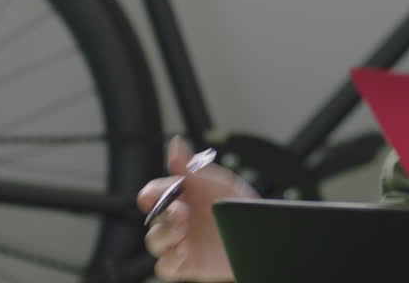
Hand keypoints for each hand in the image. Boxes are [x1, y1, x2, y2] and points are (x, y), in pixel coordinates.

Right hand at [136, 136, 258, 281]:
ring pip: (154, 241)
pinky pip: (164, 265)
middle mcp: (180, 220)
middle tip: (181, 213)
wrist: (259, 237)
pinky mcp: (186, 264)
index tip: (149, 196)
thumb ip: (192, 167)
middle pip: (154, 218)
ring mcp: (181, 242)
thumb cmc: (240, 207)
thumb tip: (175, 143)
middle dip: (163, 215)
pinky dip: (169, 260)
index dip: (150, 194)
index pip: (156, 194)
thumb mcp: (218, 183)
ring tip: (183, 231)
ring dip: (164, 236)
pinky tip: (183, 251)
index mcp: (184, 198)